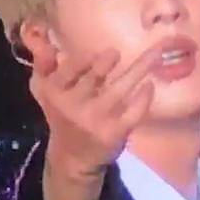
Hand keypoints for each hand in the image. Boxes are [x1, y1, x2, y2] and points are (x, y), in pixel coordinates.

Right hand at [28, 38, 164, 176]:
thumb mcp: (44, 90)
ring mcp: (96, 121)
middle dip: (105, 63)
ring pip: (120, 90)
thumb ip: (44, 64)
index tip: (95, 51)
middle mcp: (74, 108)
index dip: (83, 60)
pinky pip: (133, 112)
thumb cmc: (62, 114)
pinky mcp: (115, 133)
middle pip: (94, 78)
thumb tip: (47, 42)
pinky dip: (143, 98)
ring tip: (156, 54)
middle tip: (116, 53)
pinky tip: (149, 85)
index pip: (67, 71)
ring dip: (139, 69)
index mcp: (55, 94)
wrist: (73, 157)